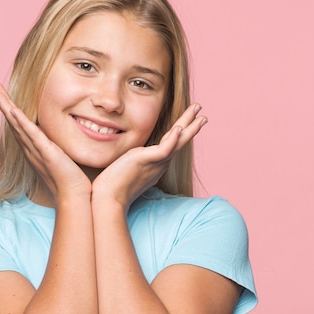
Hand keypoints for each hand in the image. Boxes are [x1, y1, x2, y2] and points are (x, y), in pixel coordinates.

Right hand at [0, 82, 90, 203]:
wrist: (74, 196)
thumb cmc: (72, 180)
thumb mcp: (63, 157)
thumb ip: (60, 146)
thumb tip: (66, 135)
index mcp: (35, 148)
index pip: (20, 125)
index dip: (10, 108)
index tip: (2, 93)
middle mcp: (31, 149)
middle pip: (13, 121)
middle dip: (3, 102)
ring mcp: (36, 150)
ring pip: (18, 125)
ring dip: (7, 107)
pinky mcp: (46, 153)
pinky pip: (32, 135)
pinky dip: (22, 122)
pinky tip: (13, 110)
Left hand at [92, 103, 206, 209]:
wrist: (109, 198)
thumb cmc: (114, 186)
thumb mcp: (129, 169)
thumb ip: (135, 162)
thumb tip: (132, 159)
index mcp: (157, 164)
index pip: (172, 144)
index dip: (182, 132)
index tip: (189, 122)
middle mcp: (160, 163)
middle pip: (180, 141)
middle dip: (192, 127)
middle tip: (204, 115)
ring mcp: (155, 163)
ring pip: (178, 142)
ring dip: (190, 128)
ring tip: (200, 115)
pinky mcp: (146, 161)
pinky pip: (164, 149)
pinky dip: (173, 139)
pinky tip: (179, 129)